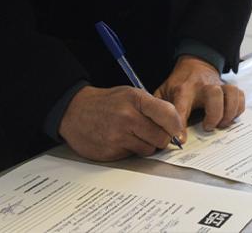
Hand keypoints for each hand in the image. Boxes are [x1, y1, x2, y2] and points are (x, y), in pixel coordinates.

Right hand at [59, 86, 184, 160]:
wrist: (73, 111)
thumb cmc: (108, 103)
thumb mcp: (131, 95)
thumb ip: (155, 108)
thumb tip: (177, 129)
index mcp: (135, 100)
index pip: (168, 115)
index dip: (177, 126)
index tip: (178, 132)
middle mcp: (127, 117)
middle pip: (162, 138)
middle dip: (161, 138)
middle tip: (152, 133)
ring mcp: (117, 136)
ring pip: (149, 149)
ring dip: (146, 145)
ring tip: (133, 134)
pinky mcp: (110, 151)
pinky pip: (133, 156)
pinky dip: (131, 150)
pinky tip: (120, 140)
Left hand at [155, 55, 244, 140]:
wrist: (195, 64)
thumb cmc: (179, 83)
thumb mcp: (163, 92)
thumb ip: (159, 109)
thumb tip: (155, 130)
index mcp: (183, 89)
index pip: (181, 107)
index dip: (181, 126)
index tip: (182, 141)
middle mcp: (203, 86)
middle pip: (214, 94)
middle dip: (214, 114)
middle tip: (208, 127)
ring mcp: (219, 85)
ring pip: (231, 93)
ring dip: (229, 112)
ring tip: (222, 124)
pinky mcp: (229, 87)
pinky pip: (240, 96)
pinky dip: (238, 108)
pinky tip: (229, 116)